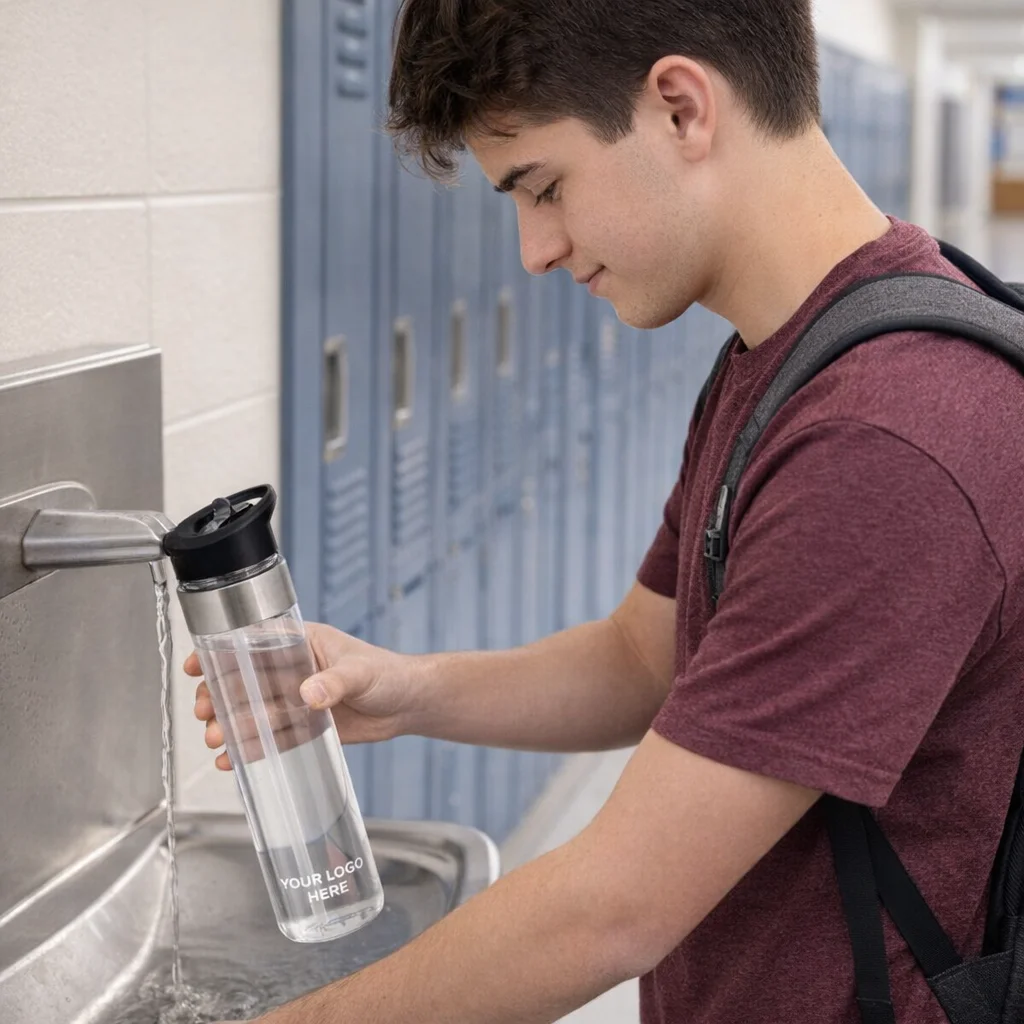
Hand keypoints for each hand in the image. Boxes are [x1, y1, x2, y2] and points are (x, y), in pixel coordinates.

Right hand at [190, 622, 422, 769]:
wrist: (407, 705)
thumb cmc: (388, 674)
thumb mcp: (360, 672)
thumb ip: (335, 682)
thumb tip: (308, 693)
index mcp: (301, 643)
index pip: (252, 643)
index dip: (220, 653)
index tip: (197, 665)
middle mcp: (291, 670)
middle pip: (243, 681)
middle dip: (218, 695)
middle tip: (204, 711)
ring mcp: (294, 699)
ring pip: (252, 711)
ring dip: (229, 724)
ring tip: (215, 739)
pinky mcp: (302, 726)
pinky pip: (270, 737)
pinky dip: (250, 747)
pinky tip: (232, 759)